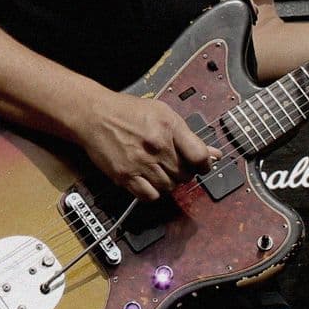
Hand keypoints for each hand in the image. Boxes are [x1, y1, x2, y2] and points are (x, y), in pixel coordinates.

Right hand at [72, 90, 223, 201]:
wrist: (93, 115)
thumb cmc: (127, 112)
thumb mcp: (162, 113)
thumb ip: (188, 136)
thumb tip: (214, 154)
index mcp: (169, 126)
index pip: (199, 156)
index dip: (205, 164)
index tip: (201, 165)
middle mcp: (157, 145)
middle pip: (185, 174)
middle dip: (183, 172)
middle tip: (174, 164)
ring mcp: (141, 162)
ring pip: (169, 187)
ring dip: (168, 182)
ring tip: (159, 170)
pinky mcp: (125, 175)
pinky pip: (150, 196)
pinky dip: (153, 192)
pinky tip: (148, 180)